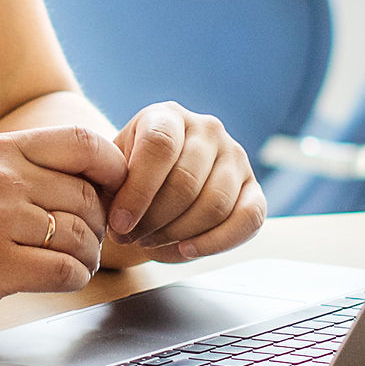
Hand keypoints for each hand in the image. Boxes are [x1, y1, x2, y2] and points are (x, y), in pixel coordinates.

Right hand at [0, 125, 126, 324]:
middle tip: (84, 243)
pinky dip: (74, 279)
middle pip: (90, 197)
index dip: (114, 168)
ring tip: (72, 264)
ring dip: (88, 257)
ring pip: (82, 237)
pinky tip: (60, 280)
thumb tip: (96, 178)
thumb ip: (27, 169)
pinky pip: (66, 271)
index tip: (115, 192)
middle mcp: (3, 178)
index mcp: (2, 149)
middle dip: (99, 226)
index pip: (84, 143)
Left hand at [102, 104, 264, 264]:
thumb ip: (111, 185)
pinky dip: (218, 241)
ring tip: (151, 242)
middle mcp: (208, 129)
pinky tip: (187, 250)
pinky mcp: (253, 188)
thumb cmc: (127, 176)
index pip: (160, 146)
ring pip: (215, 203)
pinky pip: (248, 219)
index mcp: (168, 115)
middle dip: (154, 220)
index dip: (138, 191)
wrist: (152, 180)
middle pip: (186, 181)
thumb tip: (121, 216)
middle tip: (131, 238)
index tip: (119, 224)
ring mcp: (235, 156)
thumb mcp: (111, 171)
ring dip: (178, 233)